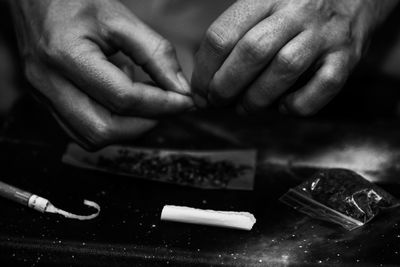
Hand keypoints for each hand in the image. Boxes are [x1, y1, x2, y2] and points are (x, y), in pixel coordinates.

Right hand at [10, 0, 193, 148]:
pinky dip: (109, 124)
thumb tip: (181, 89)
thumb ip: (156, 54)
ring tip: (140, 97)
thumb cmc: (76, 0)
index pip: (123, 98)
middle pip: (104, 128)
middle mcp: (47, 82)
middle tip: (165, 104)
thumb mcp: (121, 19)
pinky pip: (81, 131)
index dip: (161, 104)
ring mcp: (43, 96)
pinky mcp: (45, 102)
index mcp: (65, 54)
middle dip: (144, 122)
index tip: (185, 101)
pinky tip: (118, 100)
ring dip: (127, 127)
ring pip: (91, 137)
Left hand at [192, 0, 397, 114]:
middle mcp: (297, 12)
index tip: (199, 91)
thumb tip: (206, 77)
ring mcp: (324, 35)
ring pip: (284, 70)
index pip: (223, 35)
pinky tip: (284, 106)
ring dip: (256, 99)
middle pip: (251, 53)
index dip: (204, 70)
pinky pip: (322, 87)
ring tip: (245, 108)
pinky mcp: (346, 57)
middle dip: (225, 87)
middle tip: (217, 102)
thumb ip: (236, 33)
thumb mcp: (262, 3)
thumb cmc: (296, 8)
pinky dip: (298, 105)